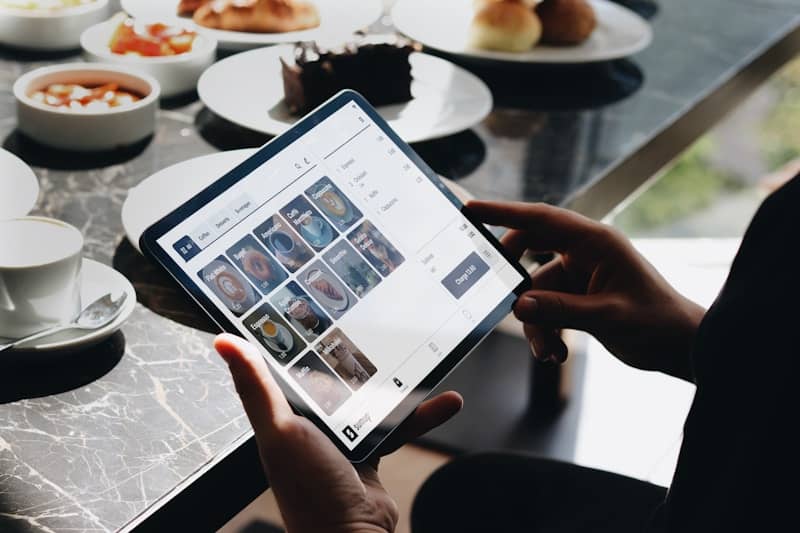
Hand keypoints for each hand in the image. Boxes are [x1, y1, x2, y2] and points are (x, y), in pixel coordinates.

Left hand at [214, 334, 462, 532]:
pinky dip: (420, 414)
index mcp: (283, 413)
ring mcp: (342, 437)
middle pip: (334, 376)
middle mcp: (309, 423)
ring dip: (395, 382)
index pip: (288, 363)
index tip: (316, 302)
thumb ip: (256, 386)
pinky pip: (397, 424)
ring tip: (418, 356)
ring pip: (370, 396)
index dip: (299, 333)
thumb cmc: (309, 489)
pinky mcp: (371, 450)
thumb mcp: (280, 429)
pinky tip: (445, 401)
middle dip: (356, 352)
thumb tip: (223, 342)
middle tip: (377, 321)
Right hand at [469, 201, 704, 381]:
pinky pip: (546, 308)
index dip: (503, 212)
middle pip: (530, 251)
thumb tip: (517, 306)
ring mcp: (579, 274)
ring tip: (549, 352)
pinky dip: (546, 331)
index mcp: (595, 241)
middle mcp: (584, 252)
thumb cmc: (657, 323)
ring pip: (535, 291)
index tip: (471, 211)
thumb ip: (560, 309)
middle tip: (502, 300)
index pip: (541, 218)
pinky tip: (557, 352)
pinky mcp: (577, 296)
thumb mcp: (607, 317)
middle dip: (515, 282)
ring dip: (536, 324)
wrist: (679, 348)